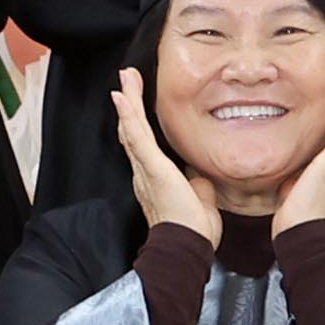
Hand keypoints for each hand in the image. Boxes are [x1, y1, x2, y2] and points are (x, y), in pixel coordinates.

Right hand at [112, 70, 222, 242]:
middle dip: (129, 105)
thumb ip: (198, 183)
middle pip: (132, 131)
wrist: (186, 245)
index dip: (137, 122)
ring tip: (125, 79)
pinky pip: (136, 136)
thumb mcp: (199, 198)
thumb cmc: (193, 230)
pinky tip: (122, 97)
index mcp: (154, 179)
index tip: (135, 103)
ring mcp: (145, 169)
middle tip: (126, 81)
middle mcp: (144, 172)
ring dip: (128, 102)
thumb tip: (201, 175)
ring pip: (132, 128)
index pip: (143, 144)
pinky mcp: (151, 167)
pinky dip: (128, 115)